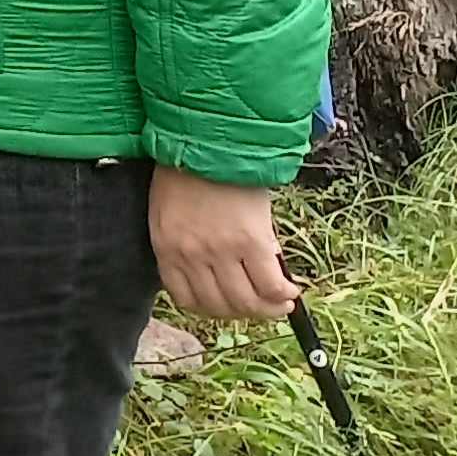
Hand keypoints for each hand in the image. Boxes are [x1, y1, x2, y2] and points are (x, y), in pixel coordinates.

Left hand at [149, 166, 298, 319]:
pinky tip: (290, 291)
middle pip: (221, 306)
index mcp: (167, 250)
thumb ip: (185, 245)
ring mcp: (222, 251)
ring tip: (280, 303)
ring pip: (247, 301)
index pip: (187, 300)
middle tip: (260, 306)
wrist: (207, 142)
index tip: (228, 307)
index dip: (212, 309)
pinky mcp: (251, 242)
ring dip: (267, 309)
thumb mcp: (168, 213)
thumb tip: (218, 271)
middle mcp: (192, 256)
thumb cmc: (186, 173)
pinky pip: (269, 284)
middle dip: (243, 313)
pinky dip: (282, 294)